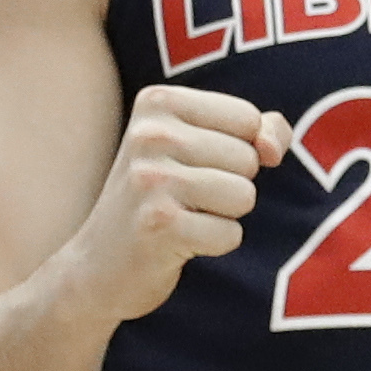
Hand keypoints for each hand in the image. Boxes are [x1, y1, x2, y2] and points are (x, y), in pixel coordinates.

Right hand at [66, 85, 289, 322]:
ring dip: (223, 216)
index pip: (247, 119)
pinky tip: (176, 242)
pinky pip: (231, 234)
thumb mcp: (204, 147)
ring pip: (245, 195)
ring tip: (180, 217)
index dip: (238, 150)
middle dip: (229, 185)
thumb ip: (259, 129)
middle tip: (181, 198)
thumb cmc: (162, 198)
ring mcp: (150, 180)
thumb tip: (273, 148)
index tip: (192, 165)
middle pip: (249, 159)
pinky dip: (213, 244)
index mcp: (158, 102)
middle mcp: (150, 135)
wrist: (96, 267)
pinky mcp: (158, 225)